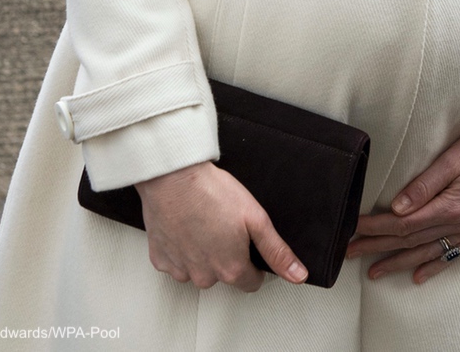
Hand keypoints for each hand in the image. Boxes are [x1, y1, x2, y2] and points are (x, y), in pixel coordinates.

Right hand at [135, 160, 307, 291]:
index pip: (252, 282)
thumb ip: (276, 251)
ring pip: (199, 269)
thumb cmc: (212, 192)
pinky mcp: (160, 259)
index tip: (248, 244)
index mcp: (231, 269)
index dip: (254, 263)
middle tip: (223, 224)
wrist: (173, 177)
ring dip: (202, 253)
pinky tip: (185, 226)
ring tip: (203, 222)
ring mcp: (181, 270)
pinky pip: (176, 262)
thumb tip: (298, 274)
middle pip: (224, 275)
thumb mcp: (256, 218)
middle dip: (227, 255)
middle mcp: (205, 277)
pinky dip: (181, 248)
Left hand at [347, 124, 459, 283]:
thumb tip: (397, 206)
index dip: (376, 226)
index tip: (353, 227)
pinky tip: (418, 276)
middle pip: (410, 240)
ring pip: (427, 252)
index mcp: (451, 207)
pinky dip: (433, 266)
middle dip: (378, 247)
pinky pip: (451, 254)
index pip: (404, 223)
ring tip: (374, 272)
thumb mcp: (454, 158)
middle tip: (350, 252)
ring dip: (398, 263)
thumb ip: (425, 183)